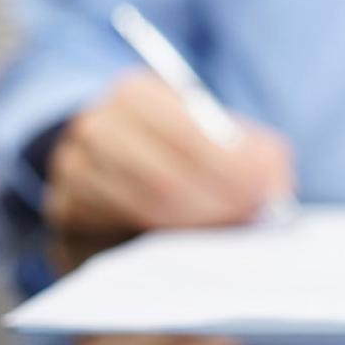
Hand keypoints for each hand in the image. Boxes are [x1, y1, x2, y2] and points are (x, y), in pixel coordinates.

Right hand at [45, 71, 294, 233]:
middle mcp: (95, 129)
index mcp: (135, 95)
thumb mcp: (215, 127)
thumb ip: (255, 151)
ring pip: (142, 212)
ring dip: (195, 229)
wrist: (109, 146)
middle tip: (253, 220)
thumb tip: (277, 188)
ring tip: (233, 234)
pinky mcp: (67, 214)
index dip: (230, 168)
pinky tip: (196, 249)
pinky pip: (119, 238)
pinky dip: (164, 246)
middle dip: (217, 206)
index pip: (189, 136)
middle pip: (163, 180)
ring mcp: (73, 173)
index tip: (263, 191)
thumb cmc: (176, 139)